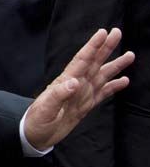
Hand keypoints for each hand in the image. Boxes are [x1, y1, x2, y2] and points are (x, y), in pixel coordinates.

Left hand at [25, 28, 133, 150]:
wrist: (36, 134)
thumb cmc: (38, 120)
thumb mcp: (46, 108)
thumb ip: (58, 95)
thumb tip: (73, 81)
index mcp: (66, 81)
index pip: (82, 60)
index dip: (92, 46)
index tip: (103, 32)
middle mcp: (76, 84)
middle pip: (94, 62)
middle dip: (105, 47)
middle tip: (117, 32)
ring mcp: (82, 93)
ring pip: (102, 75)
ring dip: (115, 65)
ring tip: (129, 55)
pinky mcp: (86, 105)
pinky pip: (103, 93)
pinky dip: (114, 86)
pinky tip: (124, 80)